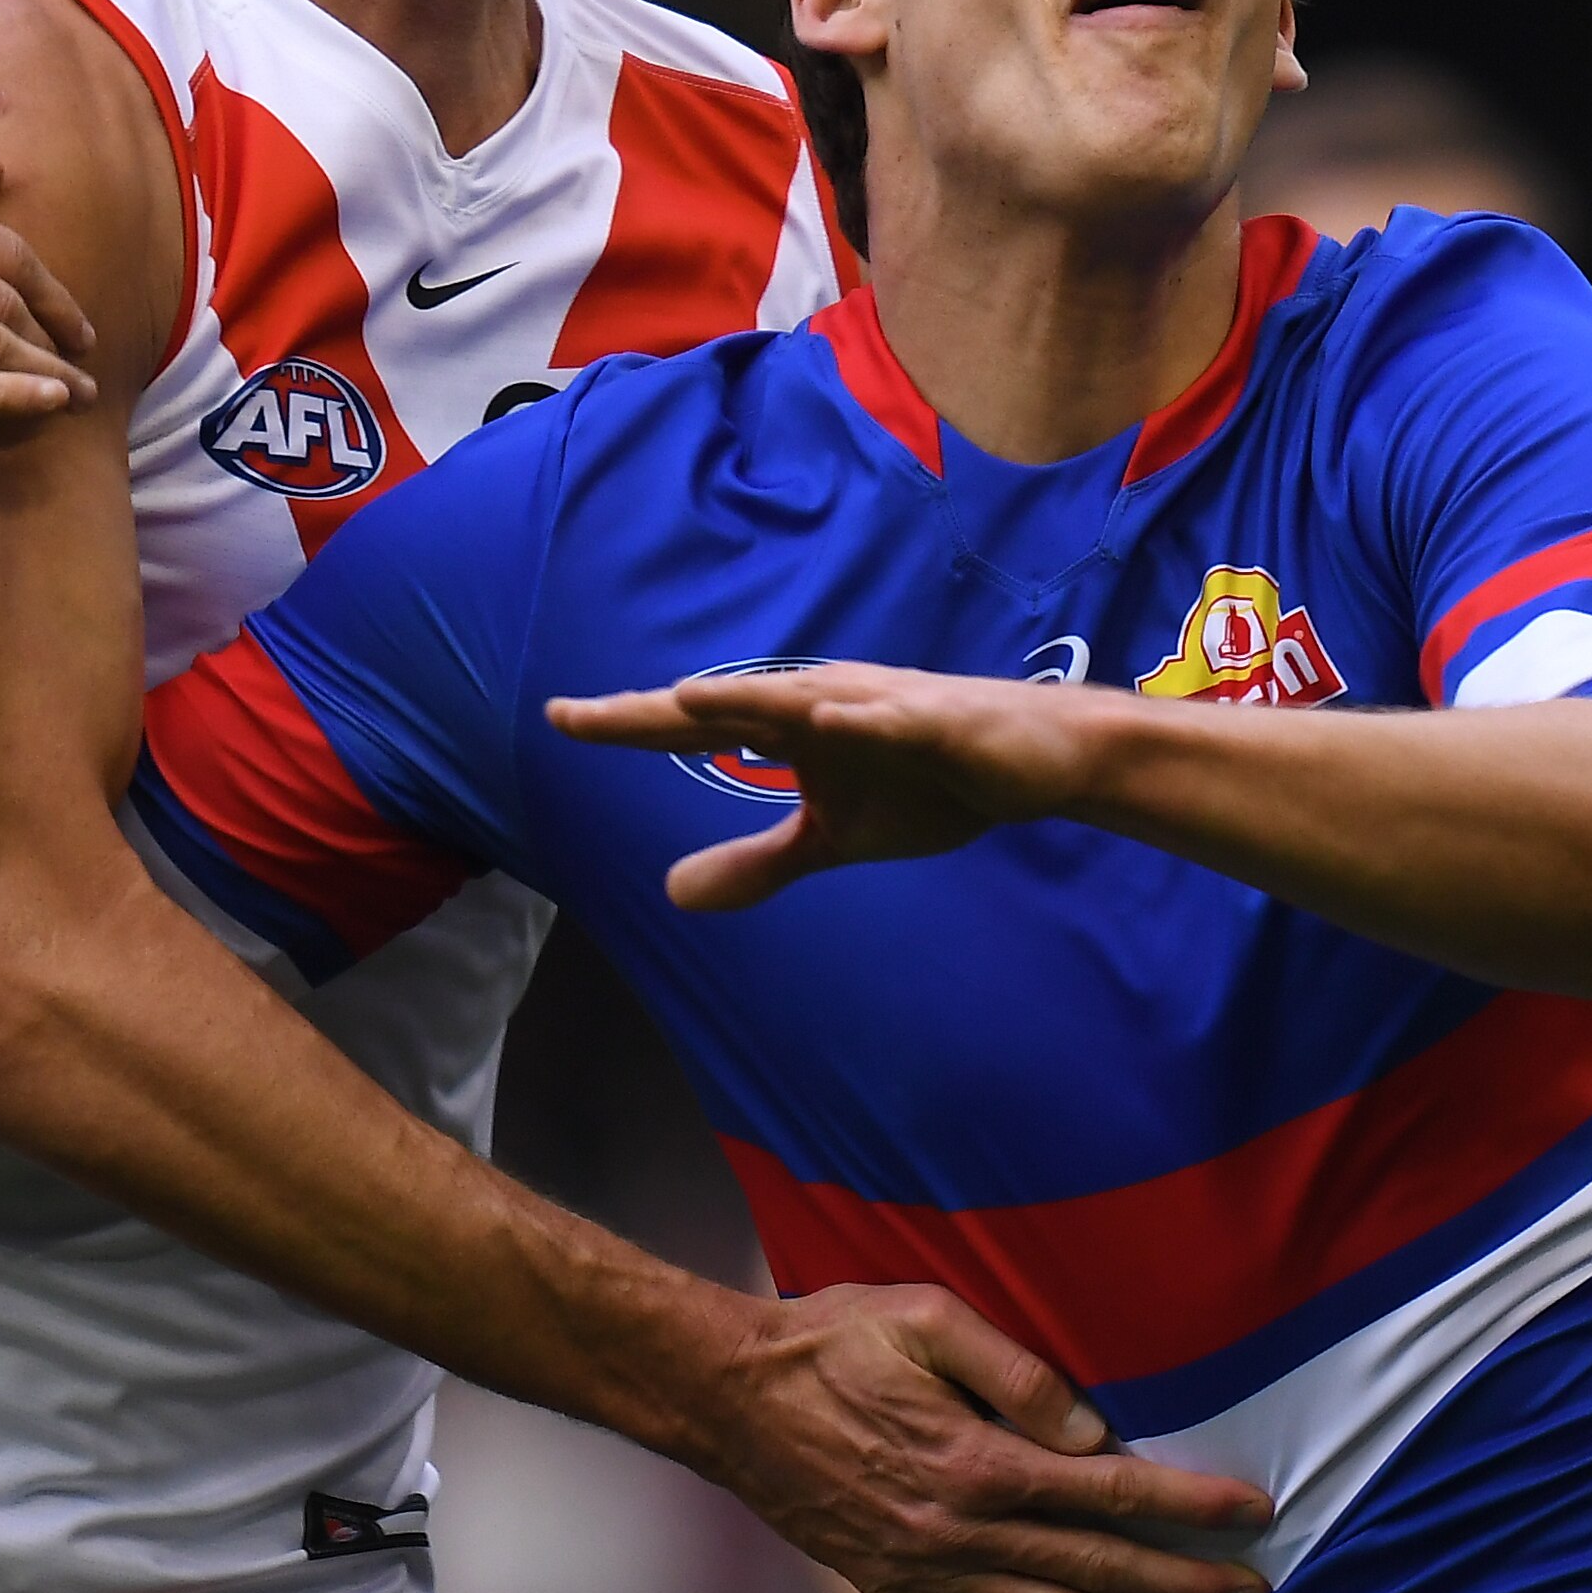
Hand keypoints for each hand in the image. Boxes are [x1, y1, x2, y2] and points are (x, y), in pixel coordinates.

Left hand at [549, 663, 1101, 911]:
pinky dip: (858, 714)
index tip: (558, 719)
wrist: (1034, 761)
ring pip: (800, 698)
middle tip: (576, 714)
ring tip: (681, 699)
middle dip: (653, 709)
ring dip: (744, 698)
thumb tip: (672, 894)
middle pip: (724, 705)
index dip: (627, 725)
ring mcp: (876, 706)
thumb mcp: (832, 839)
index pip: (695, 727)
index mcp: (790, 728)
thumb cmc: (929, 783)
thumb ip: (758, 863)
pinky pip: (893, 715)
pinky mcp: (935, 718)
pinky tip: (822, 715)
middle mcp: (820, 705)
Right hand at [688, 1279, 1271, 1592]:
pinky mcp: (886, 1592)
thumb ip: (1015, 1372)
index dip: (1189, 1503)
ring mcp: (923, 1571)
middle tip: (1249, 1590)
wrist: (730, 1396)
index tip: (1252, 1511)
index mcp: (979, 1458)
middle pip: (1096, 1570)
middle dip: (1183, 1583)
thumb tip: (1090, 1428)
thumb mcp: (925, 1318)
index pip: (1111, 1488)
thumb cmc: (831, 1340)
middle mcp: (960, 1529)